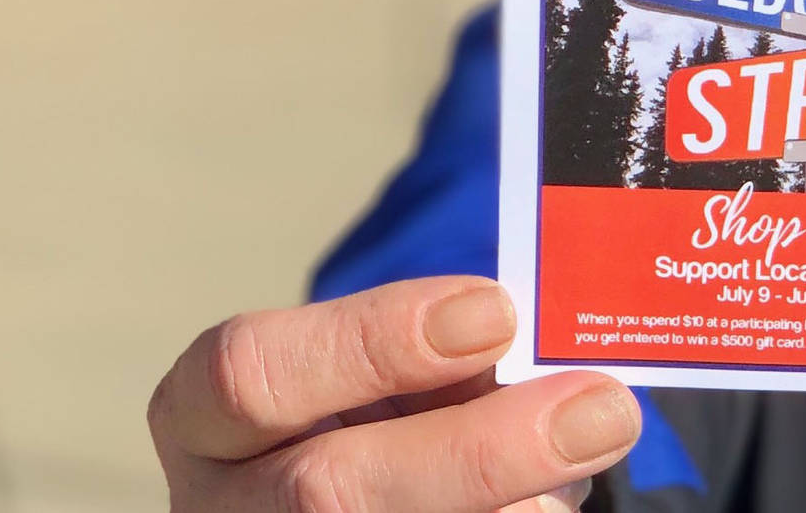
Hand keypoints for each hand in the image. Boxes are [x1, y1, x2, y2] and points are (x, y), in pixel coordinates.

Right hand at [148, 275, 641, 511]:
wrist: (368, 487)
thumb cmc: (378, 411)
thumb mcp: (381, 369)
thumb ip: (439, 355)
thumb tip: (551, 353)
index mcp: (203, 416)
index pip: (250, 371)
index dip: (374, 339)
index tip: (496, 311)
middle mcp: (220, 507)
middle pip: (329, 490)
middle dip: (480, 450)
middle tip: (602, 408)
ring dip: (520, 505)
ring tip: (595, 446)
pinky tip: (553, 497)